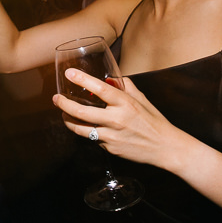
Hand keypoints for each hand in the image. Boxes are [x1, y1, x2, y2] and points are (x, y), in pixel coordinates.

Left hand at [53, 68, 185, 168]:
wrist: (165, 148)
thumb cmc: (154, 121)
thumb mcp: (142, 100)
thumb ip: (126, 88)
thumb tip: (113, 79)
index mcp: (125, 103)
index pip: (100, 89)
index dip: (82, 80)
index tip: (69, 74)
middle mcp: (117, 119)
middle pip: (82, 112)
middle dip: (64, 104)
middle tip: (56, 99)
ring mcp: (112, 136)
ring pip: (81, 129)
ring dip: (68, 120)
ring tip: (63, 113)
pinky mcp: (110, 148)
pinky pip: (94, 139)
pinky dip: (88, 132)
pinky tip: (84, 127)